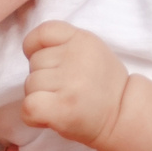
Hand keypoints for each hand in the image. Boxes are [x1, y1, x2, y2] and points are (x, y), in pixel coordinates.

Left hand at [19, 20, 130, 150]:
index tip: (48, 64)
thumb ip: (64, 45)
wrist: (123, 116)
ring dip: (39, 98)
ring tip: (62, 103)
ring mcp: (69, 82)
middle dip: (42, 78)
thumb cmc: (102, 86)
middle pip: (34, 62)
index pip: (43, 32)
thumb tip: (30, 53)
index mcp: (82, 39)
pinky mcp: (62, 107)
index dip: (35, 48)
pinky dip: (32, 116)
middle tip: (64, 90)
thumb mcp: (91, 51)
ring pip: (30, 85)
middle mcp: (75, 57)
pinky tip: (48, 117)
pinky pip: (28, 106)